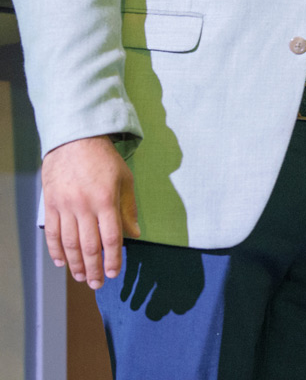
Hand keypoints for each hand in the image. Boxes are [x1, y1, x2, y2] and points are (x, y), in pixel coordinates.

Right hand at [41, 135, 139, 288]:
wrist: (75, 140)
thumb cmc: (104, 160)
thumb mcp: (125, 179)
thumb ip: (129, 208)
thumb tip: (135, 234)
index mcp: (106, 200)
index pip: (112, 238)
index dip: (114, 258)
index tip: (115, 272)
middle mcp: (84, 206)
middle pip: (89, 246)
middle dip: (94, 268)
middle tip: (98, 284)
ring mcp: (65, 207)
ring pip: (70, 244)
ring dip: (76, 265)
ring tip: (82, 277)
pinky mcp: (51, 205)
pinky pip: (53, 234)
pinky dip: (57, 251)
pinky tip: (62, 262)